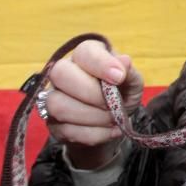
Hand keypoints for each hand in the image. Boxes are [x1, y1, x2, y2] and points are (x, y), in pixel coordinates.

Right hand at [45, 39, 143, 168]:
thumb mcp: (132, 82)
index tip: (119, 77)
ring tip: (114, 119)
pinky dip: (94, 134)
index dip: (101, 64)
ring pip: (58, 105)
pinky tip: (109, 131)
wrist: (113, 122)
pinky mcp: (52, 123)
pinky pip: (66, 130)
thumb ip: (129, 72)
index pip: (84, 51)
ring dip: (93, 117)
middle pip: (60, 74)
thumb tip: (124, 62)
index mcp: (85, 55)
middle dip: (91, 93)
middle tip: (113, 104)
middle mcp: (63, 72)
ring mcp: (53, 97)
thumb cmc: (122, 93)